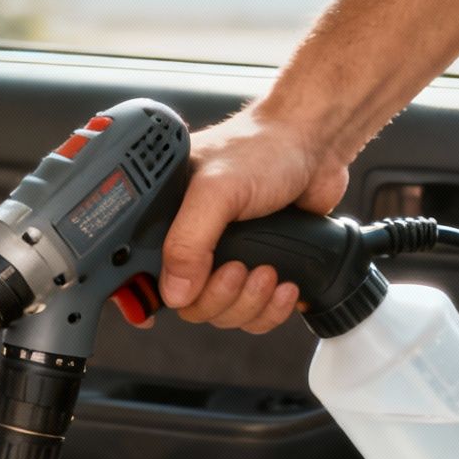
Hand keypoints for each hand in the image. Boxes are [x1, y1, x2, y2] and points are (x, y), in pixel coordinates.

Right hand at [156, 105, 351, 333]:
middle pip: (188, 305)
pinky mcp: (256, 268)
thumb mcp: (215, 191)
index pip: (144, 277)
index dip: (155, 298)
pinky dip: (270, 310)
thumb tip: (174, 292)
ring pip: (223, 314)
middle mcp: (190, 242)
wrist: (315, 143)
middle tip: (239, 269)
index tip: (181, 298)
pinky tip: (284, 284)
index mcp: (165, 221)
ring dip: (249, 303)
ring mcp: (224, 258)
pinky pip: (253, 315)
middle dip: (220, 298)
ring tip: (268, 272)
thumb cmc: (262, 148)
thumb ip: (188, 241)